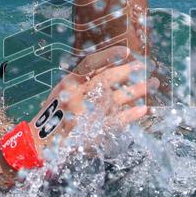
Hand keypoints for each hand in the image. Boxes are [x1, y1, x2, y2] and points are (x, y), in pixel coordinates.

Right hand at [32, 49, 155, 151]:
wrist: (43, 144)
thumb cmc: (55, 116)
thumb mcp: (63, 93)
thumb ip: (82, 82)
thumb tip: (107, 70)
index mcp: (69, 83)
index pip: (91, 64)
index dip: (110, 56)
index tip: (126, 52)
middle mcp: (79, 95)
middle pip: (108, 79)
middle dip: (128, 71)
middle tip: (144, 66)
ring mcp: (89, 112)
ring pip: (119, 97)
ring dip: (137, 89)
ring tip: (152, 83)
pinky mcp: (97, 130)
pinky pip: (120, 119)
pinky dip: (133, 113)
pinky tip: (145, 109)